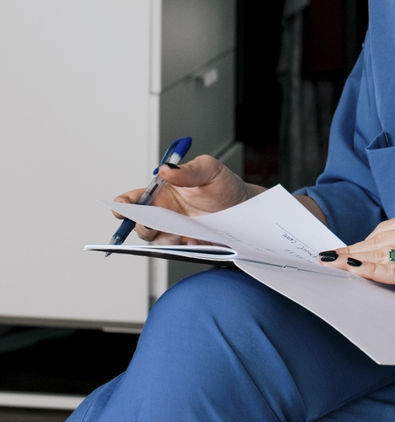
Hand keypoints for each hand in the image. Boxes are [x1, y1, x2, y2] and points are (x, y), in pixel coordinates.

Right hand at [112, 155, 260, 244]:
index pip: (136, 199)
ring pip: (159, 241)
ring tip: (182, 234)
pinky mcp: (189, 246)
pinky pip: (180, 251)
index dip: (124, 205)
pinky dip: (186, 247)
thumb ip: (188, 170)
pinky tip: (197, 239)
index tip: (120, 207)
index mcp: (163, 192)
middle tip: (152, 223)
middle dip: (142, 226)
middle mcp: (165, 214)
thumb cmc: (224, 185)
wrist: (246, 207)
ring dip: (165, 239)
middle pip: (142, 225)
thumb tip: (164, 170)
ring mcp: (176, 231)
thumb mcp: (209, 169)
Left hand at [321, 208, 394, 318]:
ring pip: (385, 254)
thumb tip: (372, 254)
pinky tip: (356, 271)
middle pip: (382, 239)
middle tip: (330, 258)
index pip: (387, 228)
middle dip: (354, 251)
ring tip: (336, 266)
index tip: (342, 250)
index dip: (362, 241)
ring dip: (358, 261)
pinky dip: (372, 272)